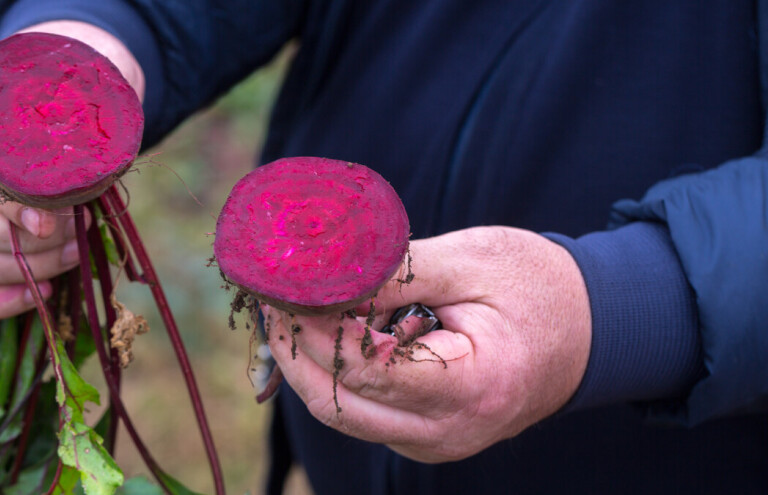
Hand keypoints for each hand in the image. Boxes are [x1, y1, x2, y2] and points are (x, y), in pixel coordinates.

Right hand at [0, 21, 144, 317]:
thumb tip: (88, 182)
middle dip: (26, 244)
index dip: (13, 206)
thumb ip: (87, 121)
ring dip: (20, 271)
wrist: (77, 87)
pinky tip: (41, 293)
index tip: (55, 221)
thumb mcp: (92, 92)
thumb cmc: (86, 92)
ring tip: (73, 255)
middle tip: (77, 237)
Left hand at [263, 226, 591, 462]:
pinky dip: (336, 374)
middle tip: (273, 299)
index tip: (283, 288)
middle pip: (341, 405)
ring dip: (310, 365)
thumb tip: (322, 275)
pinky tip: (327, 332)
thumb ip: (395, 271)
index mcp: (471, 386)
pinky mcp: (425, 435)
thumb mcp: (471, 261)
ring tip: (292, 309)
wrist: (588, 331)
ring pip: (346, 414)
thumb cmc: (537, 288)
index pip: (366, 369)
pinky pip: (364, 412)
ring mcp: (435, 442)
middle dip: (295, 352)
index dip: (315, 329)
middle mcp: (448, 432)